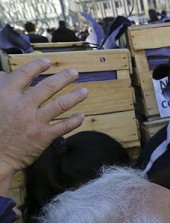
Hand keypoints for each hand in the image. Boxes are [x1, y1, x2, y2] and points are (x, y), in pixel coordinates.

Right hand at [0, 59, 87, 178]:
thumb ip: (0, 88)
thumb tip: (5, 75)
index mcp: (6, 95)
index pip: (25, 74)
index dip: (38, 65)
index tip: (47, 62)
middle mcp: (22, 105)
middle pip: (48, 86)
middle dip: (64, 77)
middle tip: (74, 73)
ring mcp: (34, 121)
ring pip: (61, 104)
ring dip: (75, 96)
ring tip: (84, 91)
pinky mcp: (43, 136)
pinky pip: (64, 126)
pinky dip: (75, 120)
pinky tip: (82, 115)